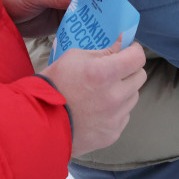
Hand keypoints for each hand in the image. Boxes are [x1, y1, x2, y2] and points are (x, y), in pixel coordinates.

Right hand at [42, 38, 146, 156]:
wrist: (38, 124)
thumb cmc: (53, 85)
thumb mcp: (73, 58)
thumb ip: (103, 51)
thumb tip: (123, 44)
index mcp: (103, 73)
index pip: (138, 57)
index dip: (134, 51)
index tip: (127, 50)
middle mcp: (113, 97)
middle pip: (140, 76)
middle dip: (130, 70)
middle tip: (115, 71)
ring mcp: (114, 118)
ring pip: (133, 96)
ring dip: (124, 91)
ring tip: (102, 92)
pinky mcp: (112, 134)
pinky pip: (124, 116)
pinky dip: (116, 110)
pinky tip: (98, 110)